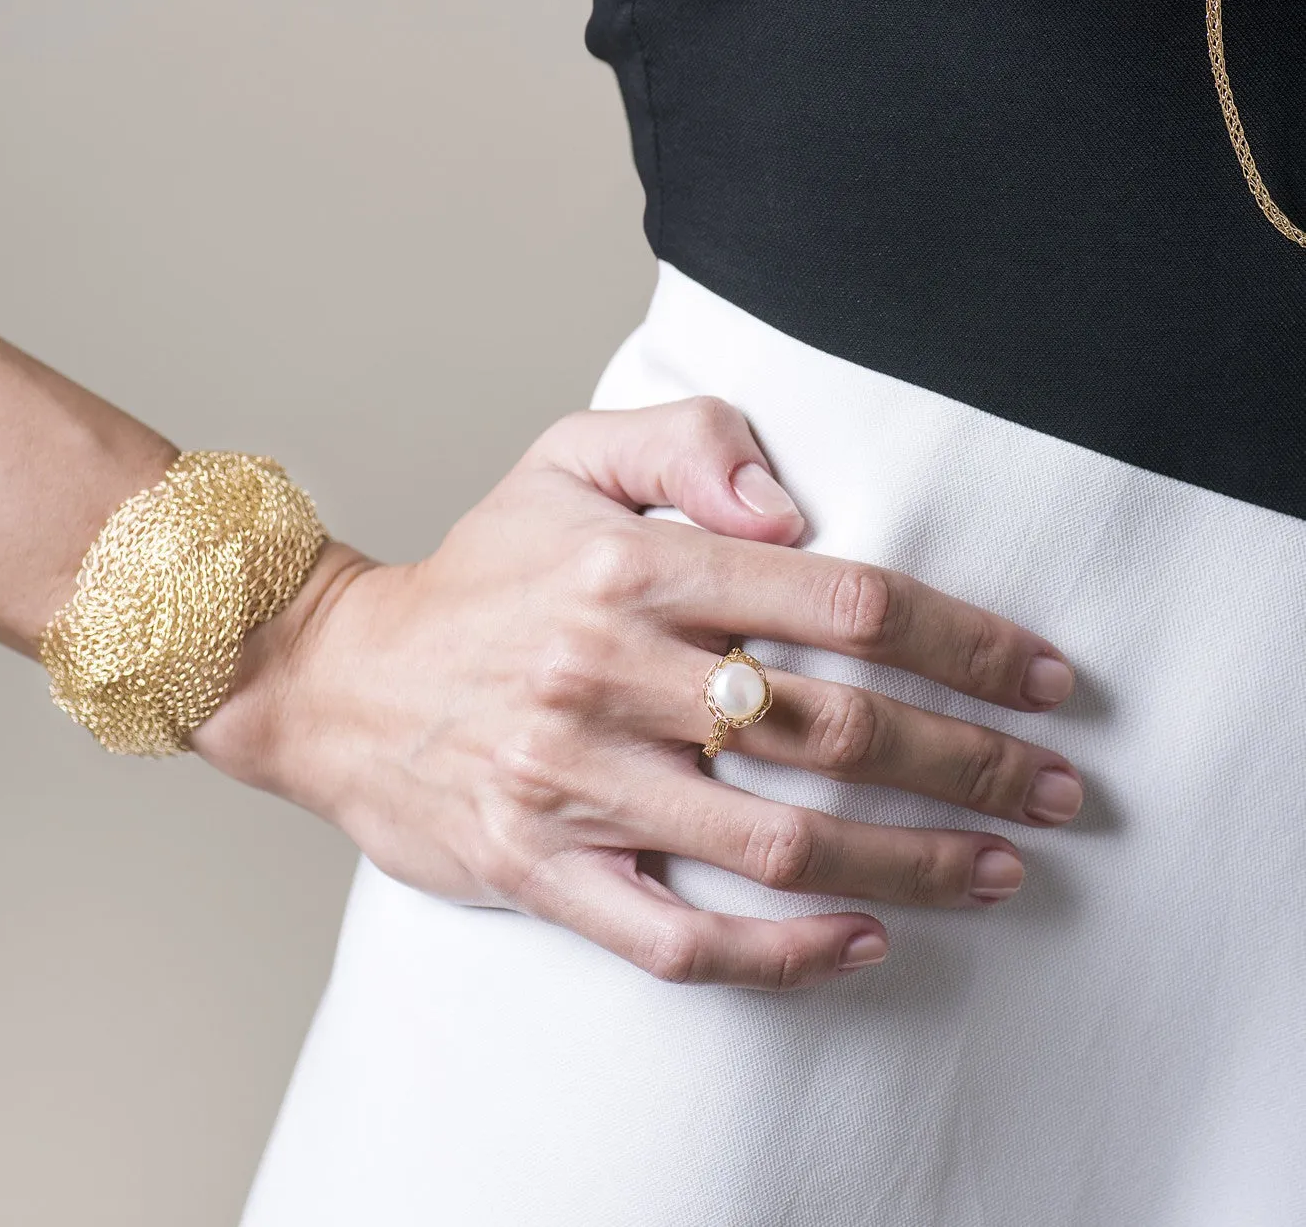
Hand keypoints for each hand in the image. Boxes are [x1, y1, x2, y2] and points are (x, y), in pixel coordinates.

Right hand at [193, 397, 1081, 990]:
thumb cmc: (480, 571)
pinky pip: (677, 937)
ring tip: (1001, 870)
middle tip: (1057, 788)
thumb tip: (793, 504)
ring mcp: (573, 782)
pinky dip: (783, 954)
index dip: (966, 641)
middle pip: (834, 726)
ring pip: (778, 844)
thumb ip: (686, 440)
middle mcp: (606, 674)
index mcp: (631, 569)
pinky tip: (862, 943)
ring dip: (911, 863)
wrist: (338, 676)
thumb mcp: (565, 457)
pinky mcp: (540, 868)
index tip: (1042, 678)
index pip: (844, 601)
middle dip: (972, 760)